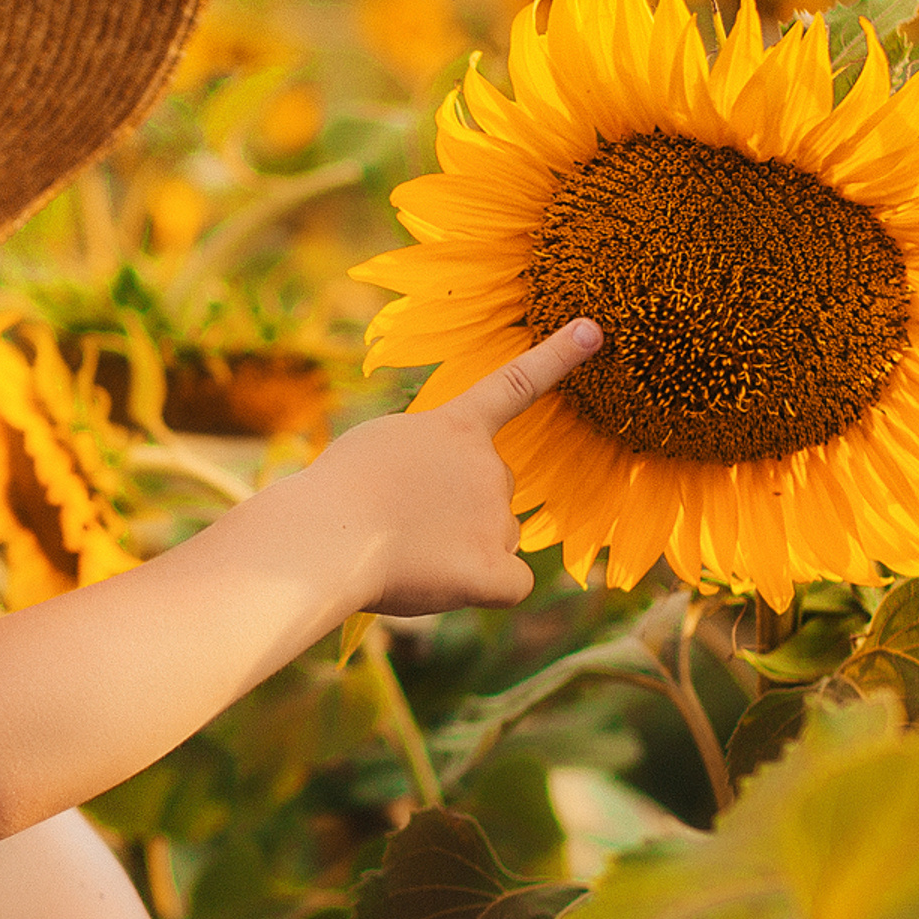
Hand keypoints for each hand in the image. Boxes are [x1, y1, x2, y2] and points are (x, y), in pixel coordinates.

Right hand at [303, 318, 598, 615]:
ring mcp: (495, 518)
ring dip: (460, 545)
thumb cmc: (333, 492)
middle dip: (458, 504)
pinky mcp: (492, 570)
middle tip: (399, 520)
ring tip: (402, 551)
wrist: (327, 536)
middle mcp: (488, 466)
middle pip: (491, 488)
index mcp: (456, 428)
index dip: (555, 357)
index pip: (514, 384)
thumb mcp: (375, 449)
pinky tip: (449, 586)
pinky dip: (486, 586)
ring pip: (495, 535)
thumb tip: (440, 507)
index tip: (591, 332)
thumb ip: (422, 460)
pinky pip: (512, 584)